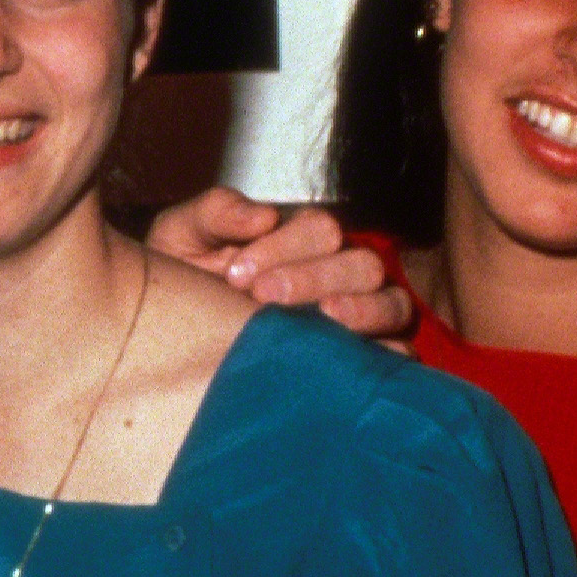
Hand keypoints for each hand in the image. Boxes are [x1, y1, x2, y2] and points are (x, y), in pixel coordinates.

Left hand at [145, 189, 413, 341]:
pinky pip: (401, 356)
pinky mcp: (367, 361)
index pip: (320, 230)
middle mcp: (339, 274)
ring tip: (324, 320)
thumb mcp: (183, 238)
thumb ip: (215, 213)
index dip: (284, 246)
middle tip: (265, 298)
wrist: (175, 343)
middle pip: (361, 264)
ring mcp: (361, 317)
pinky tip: (354, 363)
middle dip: (316, 277)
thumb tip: (260, 215)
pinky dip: (390, 357)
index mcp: (301, 240)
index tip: (236, 273)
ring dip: (363, 311)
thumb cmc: (185, 283)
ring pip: (393, 304)